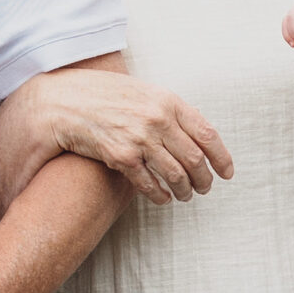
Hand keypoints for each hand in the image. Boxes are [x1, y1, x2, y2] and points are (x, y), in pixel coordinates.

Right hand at [5, 65, 236, 204]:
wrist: (66, 100)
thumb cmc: (105, 96)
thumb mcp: (144, 93)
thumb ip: (169, 111)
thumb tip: (196, 136)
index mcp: (168, 101)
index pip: (208, 133)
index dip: (222, 157)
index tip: (227, 172)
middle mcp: (158, 119)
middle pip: (195, 159)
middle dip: (204, 179)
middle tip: (205, 188)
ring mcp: (140, 138)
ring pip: (176, 174)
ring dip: (185, 190)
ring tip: (186, 196)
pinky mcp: (122, 156)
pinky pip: (150, 184)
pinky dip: (160, 195)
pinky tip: (163, 198)